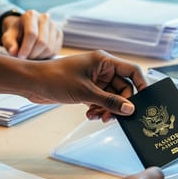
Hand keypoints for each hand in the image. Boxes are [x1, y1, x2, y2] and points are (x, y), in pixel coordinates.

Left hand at [0, 10, 62, 59]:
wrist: (25, 28)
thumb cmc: (16, 33)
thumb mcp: (8, 36)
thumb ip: (9, 43)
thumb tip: (13, 52)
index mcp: (31, 15)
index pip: (31, 34)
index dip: (26, 48)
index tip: (20, 57)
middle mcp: (45, 18)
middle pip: (42, 42)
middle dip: (33, 54)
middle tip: (26, 59)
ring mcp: (54, 25)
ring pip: (49, 48)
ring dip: (39, 56)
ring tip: (31, 56)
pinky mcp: (59, 34)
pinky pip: (55, 50)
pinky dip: (46, 56)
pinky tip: (38, 54)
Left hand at [26, 50, 145, 121]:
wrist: (32, 83)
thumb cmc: (56, 79)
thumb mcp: (86, 92)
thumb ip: (110, 101)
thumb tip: (130, 109)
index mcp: (104, 61)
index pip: (132, 71)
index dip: (141, 85)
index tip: (145, 101)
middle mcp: (102, 69)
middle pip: (123, 88)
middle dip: (119, 104)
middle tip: (113, 117)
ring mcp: (94, 79)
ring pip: (112, 96)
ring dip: (108, 108)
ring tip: (98, 117)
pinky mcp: (86, 89)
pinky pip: (101, 100)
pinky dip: (99, 108)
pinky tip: (90, 114)